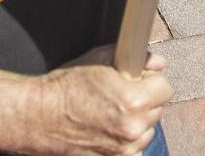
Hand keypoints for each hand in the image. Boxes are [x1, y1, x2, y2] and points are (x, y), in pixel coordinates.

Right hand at [35, 45, 171, 155]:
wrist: (39, 117)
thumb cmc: (64, 87)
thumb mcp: (97, 60)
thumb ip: (133, 59)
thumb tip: (157, 62)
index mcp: (133, 101)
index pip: (165, 88)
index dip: (150, 81)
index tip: (138, 80)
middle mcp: (133, 128)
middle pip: (157, 110)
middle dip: (143, 101)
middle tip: (119, 94)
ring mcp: (125, 150)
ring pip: (147, 131)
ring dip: (136, 123)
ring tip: (110, 113)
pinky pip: (135, 150)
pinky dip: (126, 142)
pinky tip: (107, 129)